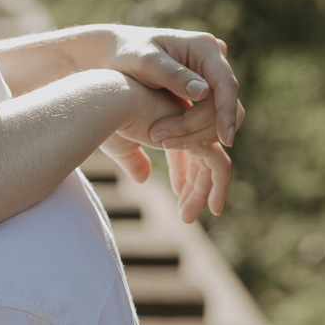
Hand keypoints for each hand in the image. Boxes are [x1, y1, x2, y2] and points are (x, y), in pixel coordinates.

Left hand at [100, 25, 244, 146]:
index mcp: (204, 47)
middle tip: (164, 141)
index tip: (225, 141)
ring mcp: (209, 75)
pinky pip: (208, 116)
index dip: (227, 113)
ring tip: (163, 141)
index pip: (226, 85)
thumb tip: (204, 92)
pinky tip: (169, 139)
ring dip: (196, 134)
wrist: (114, 53)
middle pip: (224, 103)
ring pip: (218, 114)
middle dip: (199, 127)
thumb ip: (172, 75)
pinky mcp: (202, 90)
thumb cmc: (126, 53)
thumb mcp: (144, 62)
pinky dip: (193, 131)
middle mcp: (213, 60)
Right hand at [101, 78, 230, 221]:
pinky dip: (217, 187)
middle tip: (185, 216)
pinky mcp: (198, 137)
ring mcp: (194, 130)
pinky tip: (211, 207)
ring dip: (204, 193)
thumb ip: (135, 161)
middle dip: (195, 189)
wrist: (110, 107)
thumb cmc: (107, 122)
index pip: (184, 152)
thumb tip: (143, 178)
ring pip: (213, 166)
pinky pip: (218, 166)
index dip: (182, 174)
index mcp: (168, 125)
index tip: (178, 196)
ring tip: (188, 217)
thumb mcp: (122, 147)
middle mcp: (185, 125)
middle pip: (200, 160)